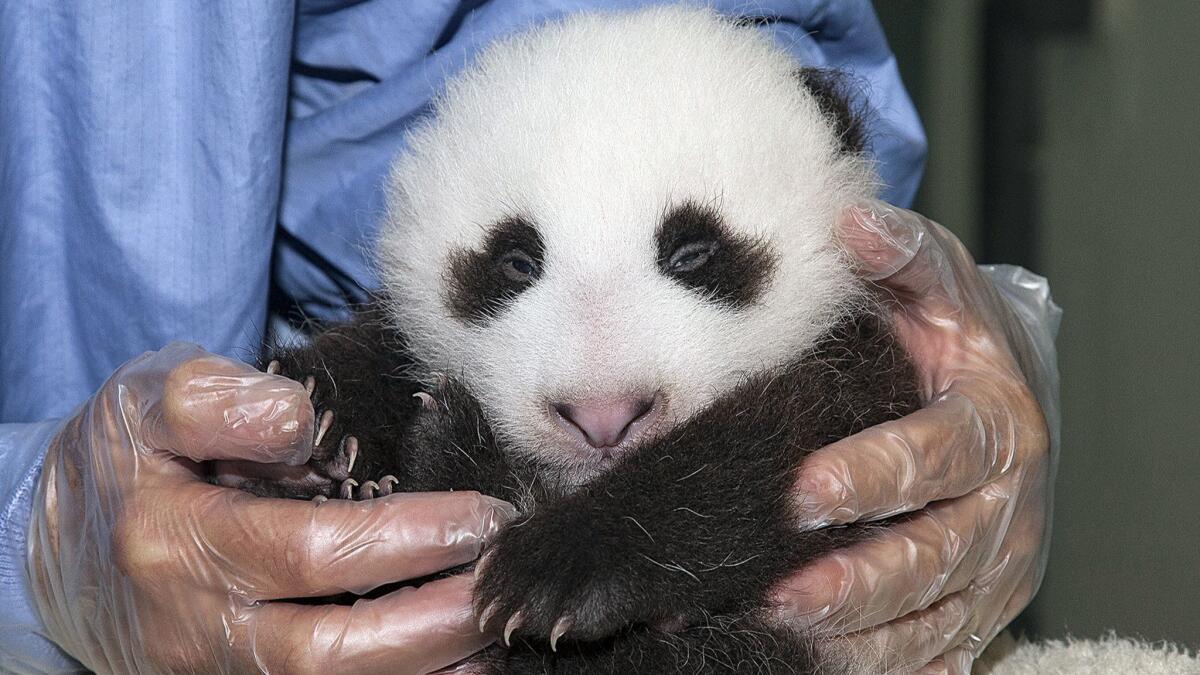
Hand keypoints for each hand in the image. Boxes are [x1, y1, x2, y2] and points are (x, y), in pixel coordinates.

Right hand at [26, 343, 515, 673]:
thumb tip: (297, 421)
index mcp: (173, 543)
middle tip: (502, 576)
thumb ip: (215, 398)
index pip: (308, 552)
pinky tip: (461, 660)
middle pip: (329, 653)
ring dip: (428, 667)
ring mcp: (216, 672)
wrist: (58, 547)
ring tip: (495, 621)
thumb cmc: (123, 461)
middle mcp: (195, 627)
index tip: (479, 516)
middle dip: (433, 621)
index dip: (406, 539)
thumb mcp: (144, 402)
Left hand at [772, 200, 1058, 673]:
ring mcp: (990, 572)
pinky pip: (927, 653)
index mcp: (995, 426)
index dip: (872, 477)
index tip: (803, 492)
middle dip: (856, 581)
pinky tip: (809, 665)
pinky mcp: (973, 612)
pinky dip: (876, 665)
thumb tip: (848, 221)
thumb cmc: (958, 342)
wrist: (1004, 399)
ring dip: (853, 636)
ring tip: (773, 636)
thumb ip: (901, 254)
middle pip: (932, 558)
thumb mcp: (940, 286)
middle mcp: (1002, 509)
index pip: (935, 458)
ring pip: (925, 619)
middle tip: (779, 596)